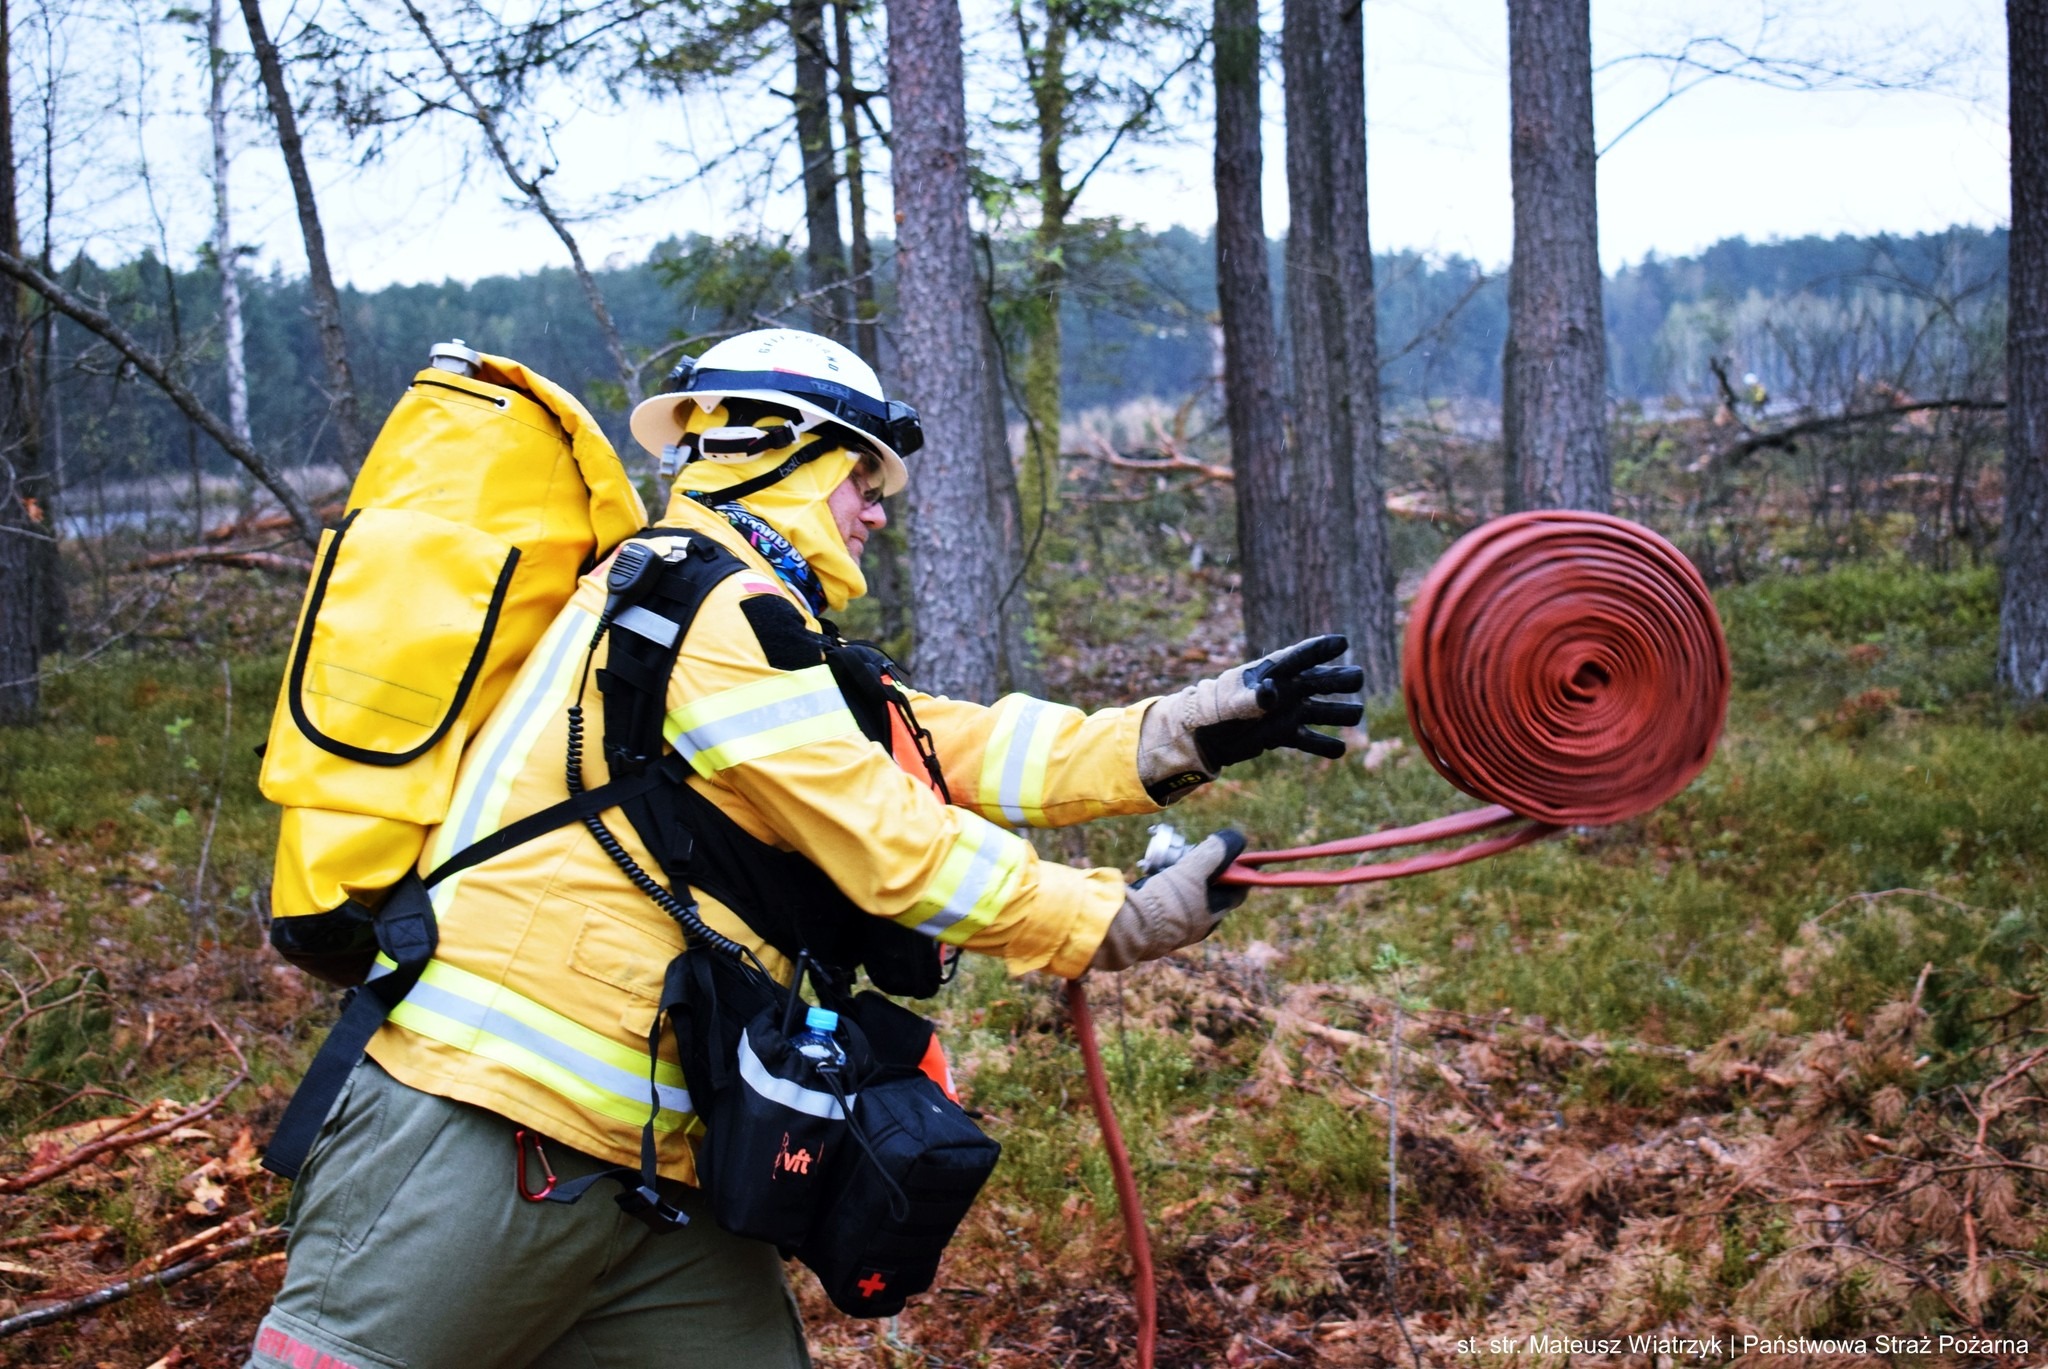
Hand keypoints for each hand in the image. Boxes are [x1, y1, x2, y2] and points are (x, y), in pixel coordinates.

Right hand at [1089, 831, 1247, 971]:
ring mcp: (1178, 930)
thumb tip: (1237, 838)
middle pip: (1211, 894)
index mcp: (1214, 915)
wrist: (1128, 929)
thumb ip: (1215, 852)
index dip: (1238, 872)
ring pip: (1188, 899)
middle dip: (1206, 873)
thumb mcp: (1193, 869)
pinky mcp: (1157, 930)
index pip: (1237, 891)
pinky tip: (1154, 880)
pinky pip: (1168, 906)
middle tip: (1196, 856)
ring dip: (1184, 881)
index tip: (1233, 855)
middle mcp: (1199, 926)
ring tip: (1171, 865)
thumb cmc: (1165, 901)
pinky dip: (1166, 892)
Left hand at [1136, 636, 1364, 802]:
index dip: (1321, 649)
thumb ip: (1251, 698)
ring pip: (1322, 711)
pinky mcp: (1286, 734)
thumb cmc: (1215, 709)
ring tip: (1356, 713)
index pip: (1300, 656)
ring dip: (1340, 713)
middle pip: (1321, 681)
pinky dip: (1324, 746)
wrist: (1204, 735)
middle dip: (1340, 679)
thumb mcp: (1231, 702)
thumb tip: (1270, 694)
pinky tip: (1340, 751)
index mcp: (1272, 672)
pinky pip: (1310, 740)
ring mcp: (1289, 712)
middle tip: (1357, 677)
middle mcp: (1287, 689)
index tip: (1342, 642)